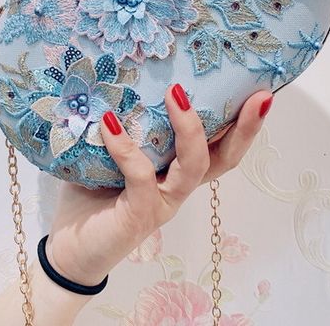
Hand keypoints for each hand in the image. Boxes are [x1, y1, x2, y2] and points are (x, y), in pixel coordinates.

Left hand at [44, 84, 272, 286]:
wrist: (69, 250)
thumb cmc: (93, 197)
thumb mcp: (111, 154)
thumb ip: (124, 124)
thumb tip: (119, 79)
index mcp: (178, 171)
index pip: (220, 146)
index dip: (242, 122)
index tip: (261, 91)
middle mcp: (178, 187)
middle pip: (225, 159)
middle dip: (244, 128)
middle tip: (256, 96)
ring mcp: (162, 202)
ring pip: (194, 166)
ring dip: (190, 128)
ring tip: (176, 94)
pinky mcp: (139, 214)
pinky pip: (140, 175)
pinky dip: (126, 146)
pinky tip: (109, 122)